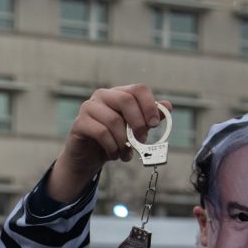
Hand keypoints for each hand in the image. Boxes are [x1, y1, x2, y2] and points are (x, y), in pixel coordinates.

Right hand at [49, 85, 171, 201]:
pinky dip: (112, 147)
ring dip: (124, 141)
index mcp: (119, 93)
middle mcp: (102, 96)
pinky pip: (101, 132)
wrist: (88, 157)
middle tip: (142, 140)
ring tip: (126, 153)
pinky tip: (114, 154)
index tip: (154, 125)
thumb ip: (149, 117)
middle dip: (138, 123)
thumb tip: (167, 106)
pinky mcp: (79, 123)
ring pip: (113, 119)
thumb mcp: (134, 130)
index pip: (138, 89)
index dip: (149, 106)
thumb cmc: (113, 140)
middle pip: (125, 100)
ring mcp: (88, 108)